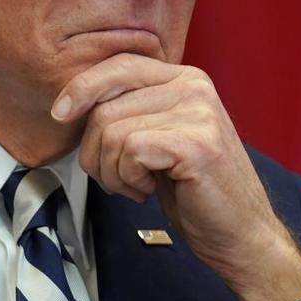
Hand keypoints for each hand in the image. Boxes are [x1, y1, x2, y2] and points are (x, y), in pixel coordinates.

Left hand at [51, 53, 300, 300]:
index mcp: (185, 79)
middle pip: (105, 106)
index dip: (81, 88)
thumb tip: (71, 103)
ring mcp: (198, 113)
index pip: (119, 66)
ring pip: (111, 132)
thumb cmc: (193, 190)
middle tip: (117, 178)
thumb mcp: (157, 138)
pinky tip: (148, 189)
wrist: (240, 234)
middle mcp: (194, 87)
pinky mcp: (196, 143)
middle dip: (95, 151)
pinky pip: (129, 151)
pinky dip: (126, 178)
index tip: (60, 114)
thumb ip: (129, 111)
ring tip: (137, 184)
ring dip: (111, 171)